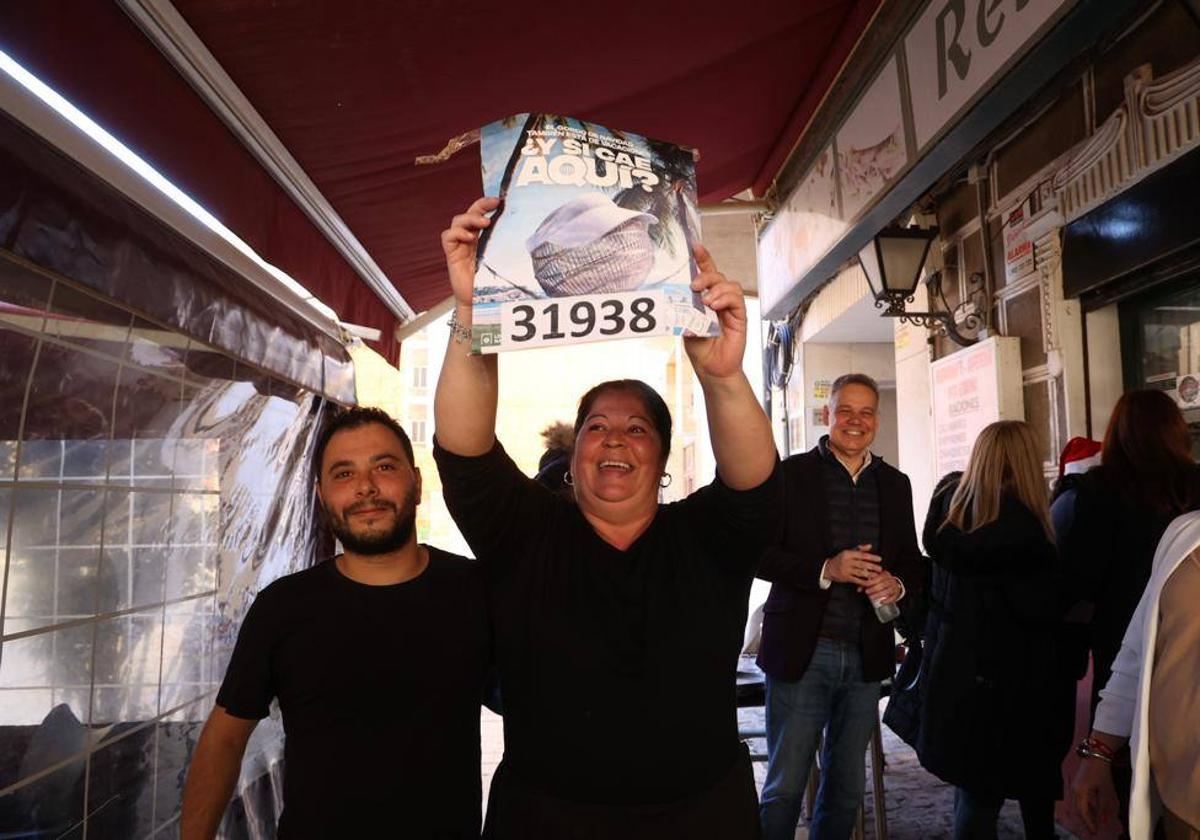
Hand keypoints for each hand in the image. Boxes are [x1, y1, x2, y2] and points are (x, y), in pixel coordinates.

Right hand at [441, 197, 500, 307]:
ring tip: (484, 223)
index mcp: (481, 239)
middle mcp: (468, 240)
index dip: (486, 204)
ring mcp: (459, 247)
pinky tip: (469, 238)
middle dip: (479, 205)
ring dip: (470, 218)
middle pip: (468, 213)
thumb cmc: (492, 284)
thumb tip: (530, 234)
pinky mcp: (452, 256)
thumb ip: (508, 248)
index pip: (480, 214)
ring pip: (457, 221)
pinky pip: (448, 237)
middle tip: (493, 204)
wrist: (479, 303)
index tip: (499, 200)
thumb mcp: (503, 260)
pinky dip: (457, 233)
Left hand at [684, 244, 746, 379]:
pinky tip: (714, 305)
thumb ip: (685, 309)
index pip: (706, 273)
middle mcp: (719, 299)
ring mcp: (730, 307)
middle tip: (694, 286)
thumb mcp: (686, 325)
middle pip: (717, 275)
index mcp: (705, 298)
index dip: (702, 258)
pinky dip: (725, 298)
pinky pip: (736, 298)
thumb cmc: (700, 347)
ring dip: (716, 288)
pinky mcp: (740, 316)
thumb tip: (677, 296)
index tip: (694, 245)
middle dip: (705, 275)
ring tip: (705, 301)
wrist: (712, 368)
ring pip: (728, 284)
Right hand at [825, 544, 881, 584]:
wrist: (829, 568)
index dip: (872, 557)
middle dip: (872, 567)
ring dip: (870, 574)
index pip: (862, 555)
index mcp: (848, 554)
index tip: (879, 559)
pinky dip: (864, 581)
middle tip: (880, 568)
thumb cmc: (841, 559)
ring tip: (876, 575)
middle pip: (862, 564)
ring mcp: (846, 570)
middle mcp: (846, 562)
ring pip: (860, 572)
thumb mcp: (848, 551)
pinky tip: (870, 582)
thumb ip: (860, 549)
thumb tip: (870, 546)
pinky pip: (857, 580)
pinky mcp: (846, 578)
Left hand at [863, 569, 901, 603]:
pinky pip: (893, 597)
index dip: (871, 582)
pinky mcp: (896, 594)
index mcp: (884, 574)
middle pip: (882, 585)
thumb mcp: (875, 579)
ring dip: (878, 595)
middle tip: (867, 592)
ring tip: (871, 598)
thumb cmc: (881, 581)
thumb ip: (866, 583)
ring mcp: (894, 587)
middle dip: (874, 589)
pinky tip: (881, 602)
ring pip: (887, 591)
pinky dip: (887, 600)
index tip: (865, 586)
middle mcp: (890, 580)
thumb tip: (859, 590)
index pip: (878, 577)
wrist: (893, 584)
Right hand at [1071, 754, 1116, 833]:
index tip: (1094, 832)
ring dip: (1087, 814)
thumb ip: (1104, 807)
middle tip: (1094, 830)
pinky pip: (1079, 799)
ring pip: (1078, 805)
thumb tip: (1103, 821)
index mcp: (1081, 793)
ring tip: (1096, 821)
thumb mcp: (1106, 791)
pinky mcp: (1077, 784)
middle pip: (1078, 810)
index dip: (1089, 823)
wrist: (1096, 755)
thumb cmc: (1102, 773)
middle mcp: (1074, 790)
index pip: (1083, 812)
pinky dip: (1086, 807)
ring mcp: (1074, 787)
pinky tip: (1094, 810)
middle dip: (1087, 820)